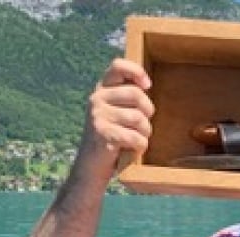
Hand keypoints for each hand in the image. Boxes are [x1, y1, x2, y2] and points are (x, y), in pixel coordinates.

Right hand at [73, 58, 154, 184]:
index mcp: (102, 89)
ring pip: (138, 118)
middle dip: (148, 112)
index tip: (148, 86)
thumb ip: (127, 98)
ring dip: (145, 133)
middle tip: (143, 125)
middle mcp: (97, 99)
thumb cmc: (112, 139)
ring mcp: (98, 116)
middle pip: (136, 94)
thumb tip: (145, 84)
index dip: (136, 71)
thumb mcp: (117, 113)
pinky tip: (131, 150)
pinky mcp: (103, 134)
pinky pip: (135, 137)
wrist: (91, 167)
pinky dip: (140, 146)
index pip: (118, 66)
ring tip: (136, 139)